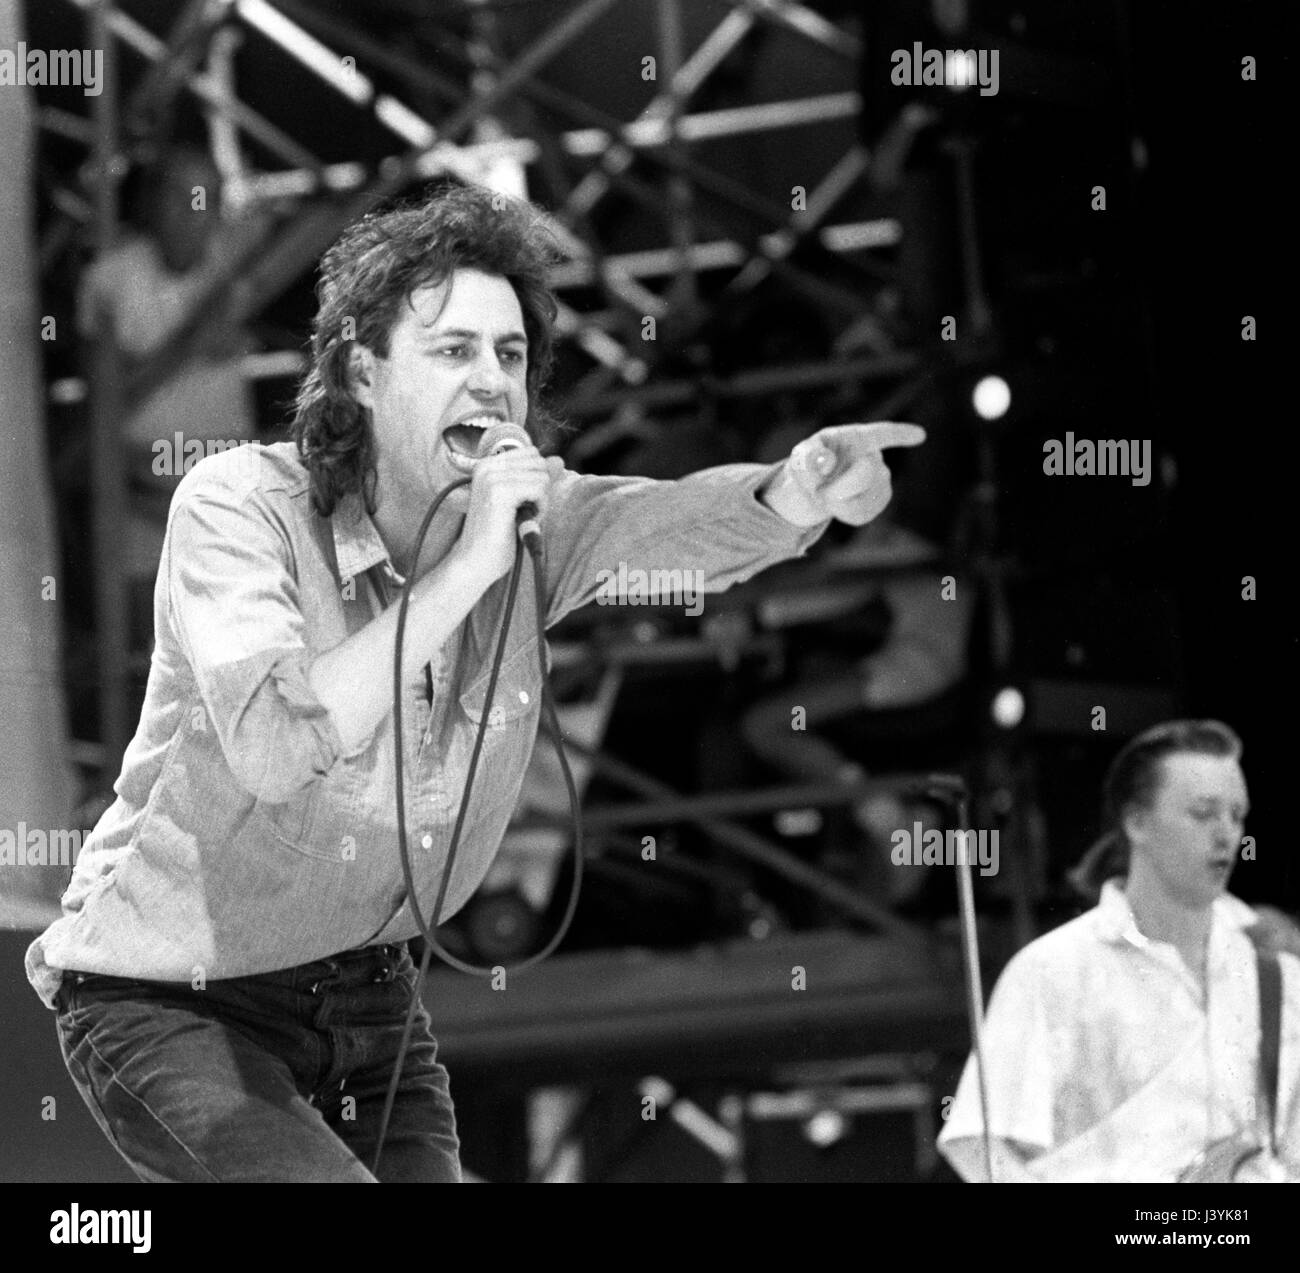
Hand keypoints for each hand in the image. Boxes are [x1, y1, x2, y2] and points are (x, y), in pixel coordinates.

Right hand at [452, 442, 549, 582]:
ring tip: (521, 518)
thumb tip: (558, 459)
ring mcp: (492, 478)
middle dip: (541, 489)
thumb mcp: (521, 500)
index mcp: (488, 464)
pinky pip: (540, 489)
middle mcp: (487, 466)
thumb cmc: (498, 534)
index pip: (532, 454)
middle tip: (523, 512)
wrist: (476, 561)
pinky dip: (540, 508)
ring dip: (541, 502)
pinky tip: (523, 521)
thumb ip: (538, 478)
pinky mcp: (500, 492)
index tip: (522, 501)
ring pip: (542, 476)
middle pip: (539, 463)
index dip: (537, 479)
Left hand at [769, 422, 926, 526]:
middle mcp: (874, 456)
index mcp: (857, 438)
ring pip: (864, 498)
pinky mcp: (880, 500)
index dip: (900, 435)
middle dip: (841, 487)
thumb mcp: (801, 456)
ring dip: (838, 503)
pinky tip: (839, 506)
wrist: (818, 485)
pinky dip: (845, 514)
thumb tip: (826, 461)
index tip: (920, 435)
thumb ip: (809, 455)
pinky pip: (864, 513)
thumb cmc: (811, 464)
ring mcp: (881, 479)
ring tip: (826, 495)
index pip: (882, 434)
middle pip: (865, 474)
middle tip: (820, 493)